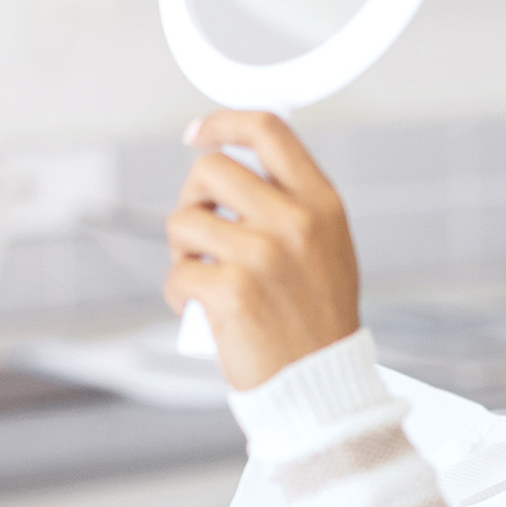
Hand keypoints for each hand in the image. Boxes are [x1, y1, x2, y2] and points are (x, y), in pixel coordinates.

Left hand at [163, 111, 360, 390]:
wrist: (320, 384)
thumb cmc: (317, 319)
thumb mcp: (327, 247)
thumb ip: (292, 204)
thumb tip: (234, 167)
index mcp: (321, 204)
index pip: (269, 132)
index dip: (225, 122)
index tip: (199, 132)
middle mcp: (295, 222)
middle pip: (211, 169)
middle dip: (193, 196)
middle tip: (200, 229)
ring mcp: (262, 255)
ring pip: (183, 221)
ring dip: (183, 250)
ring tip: (205, 276)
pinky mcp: (231, 291)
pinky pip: (178, 273)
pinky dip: (181, 292)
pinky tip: (203, 310)